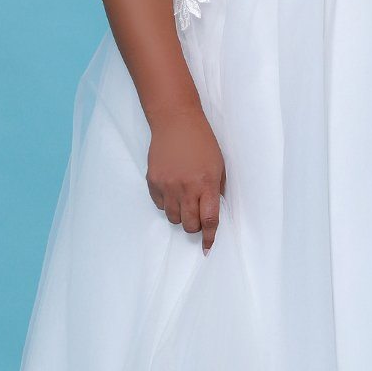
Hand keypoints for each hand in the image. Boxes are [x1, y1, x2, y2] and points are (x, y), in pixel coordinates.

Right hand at [145, 104, 226, 252]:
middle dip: (195, 226)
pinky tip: (172, 189)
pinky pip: (159, 205)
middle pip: (189, 224)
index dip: (209, 237)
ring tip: (184, 200)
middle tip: (197, 216)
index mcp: (206, 183)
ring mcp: (167, 185)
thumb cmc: (201, 142)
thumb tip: (213, 212)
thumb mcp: (218, 165)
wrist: (175, 122)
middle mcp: (186, 187)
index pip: (209, 219)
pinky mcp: (153, 181)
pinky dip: (166, 203)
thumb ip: (216, 189)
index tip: (207, 248)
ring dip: (180, 215)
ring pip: (173, 218)